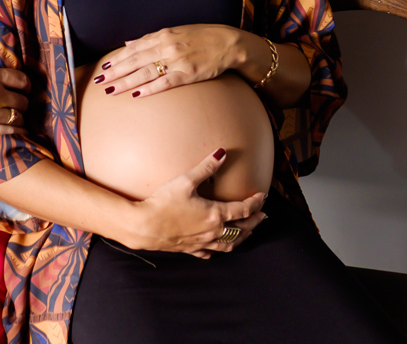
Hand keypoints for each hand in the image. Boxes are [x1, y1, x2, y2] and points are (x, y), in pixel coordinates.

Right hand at [0, 21, 30, 140]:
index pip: (22, 80)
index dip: (26, 84)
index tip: (24, 88)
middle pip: (23, 101)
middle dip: (23, 101)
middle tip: (19, 103)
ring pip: (18, 117)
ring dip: (19, 116)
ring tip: (17, 117)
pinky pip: (10, 132)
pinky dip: (17, 131)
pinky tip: (18, 130)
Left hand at [96, 24, 243, 97]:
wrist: (228, 43)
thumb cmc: (202, 37)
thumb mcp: (175, 31)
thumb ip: (151, 38)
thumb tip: (130, 43)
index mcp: (163, 35)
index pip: (134, 48)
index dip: (118, 58)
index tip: (105, 67)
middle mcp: (167, 47)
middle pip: (135, 61)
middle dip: (116, 72)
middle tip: (100, 81)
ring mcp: (177, 61)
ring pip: (145, 73)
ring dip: (126, 82)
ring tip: (111, 90)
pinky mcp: (187, 74)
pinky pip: (164, 83)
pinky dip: (150, 89)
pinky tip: (137, 95)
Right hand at [123, 148, 266, 258]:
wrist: (144, 226)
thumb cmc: (163, 203)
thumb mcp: (185, 181)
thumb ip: (206, 167)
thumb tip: (222, 153)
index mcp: (215, 214)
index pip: (243, 210)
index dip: (255, 203)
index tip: (262, 197)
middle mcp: (212, 231)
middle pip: (241, 229)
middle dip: (254, 222)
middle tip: (262, 215)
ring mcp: (202, 242)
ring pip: (229, 244)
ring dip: (242, 238)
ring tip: (249, 233)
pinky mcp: (190, 249)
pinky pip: (209, 253)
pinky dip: (218, 249)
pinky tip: (217, 247)